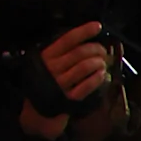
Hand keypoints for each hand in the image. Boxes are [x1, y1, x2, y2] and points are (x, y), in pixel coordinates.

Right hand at [18, 20, 113, 139]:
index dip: (83, 31)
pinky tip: (102, 75)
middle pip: (79, 52)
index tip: (97, 26)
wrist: (37, 113)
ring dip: (99, 63)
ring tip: (103, 63)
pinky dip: (98, 78)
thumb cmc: (46, 85)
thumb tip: (89, 42)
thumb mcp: (48, 65)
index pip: (66, 40)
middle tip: (103, 51)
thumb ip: (63, 54)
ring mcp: (60, 83)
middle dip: (96, 49)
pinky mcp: (68, 97)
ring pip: (85, 66)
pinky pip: (87, 85)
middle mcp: (52, 68)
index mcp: (46, 56)